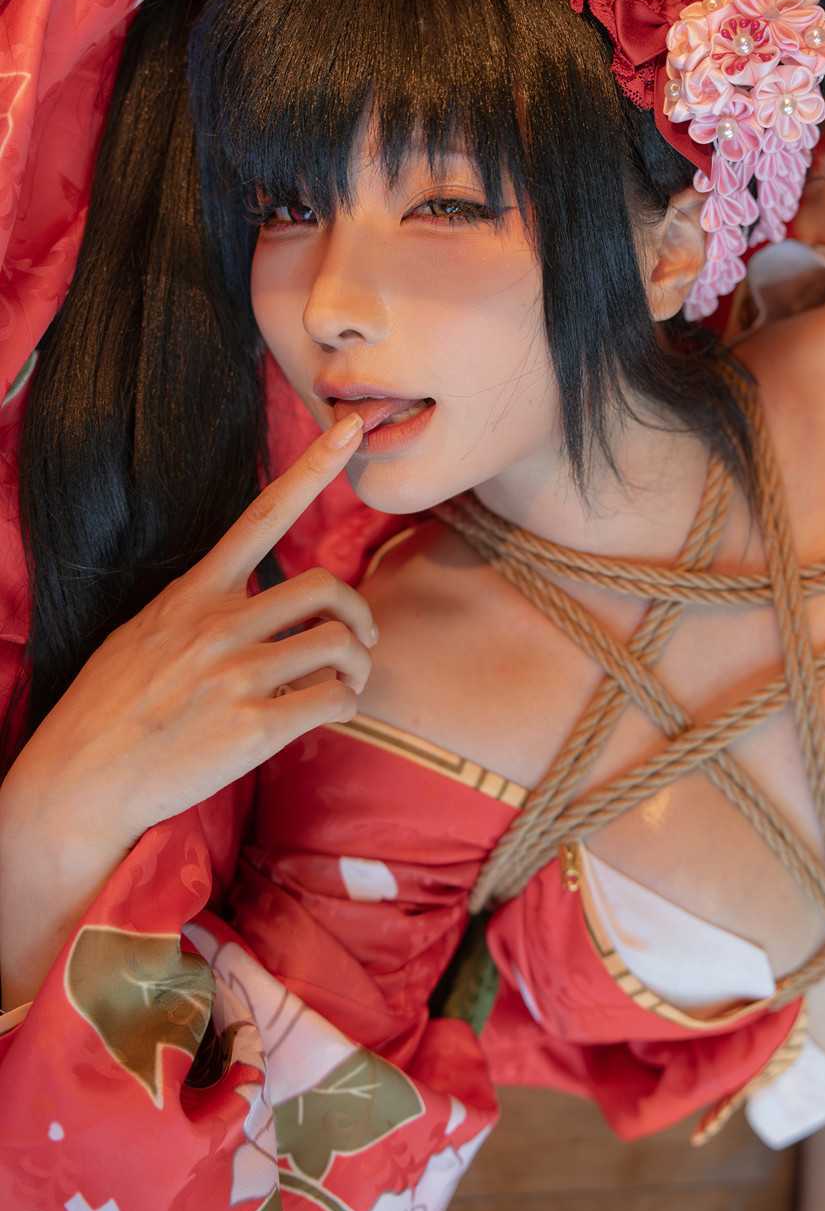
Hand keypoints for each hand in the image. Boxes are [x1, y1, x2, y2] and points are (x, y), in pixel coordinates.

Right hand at [2, 412, 375, 849]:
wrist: (78, 782)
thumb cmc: (111, 710)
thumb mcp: (145, 634)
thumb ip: (202, 613)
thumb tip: (251, 608)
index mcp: (194, 593)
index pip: (263, 515)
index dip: (313, 467)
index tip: (350, 428)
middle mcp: (218, 623)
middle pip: (325, 587)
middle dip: (358, 614)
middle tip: (360, 641)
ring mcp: (236, 674)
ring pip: (339, 642)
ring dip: (358, 665)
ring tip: (345, 684)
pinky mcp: (252, 727)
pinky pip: (333, 699)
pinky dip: (345, 705)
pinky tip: (328, 715)